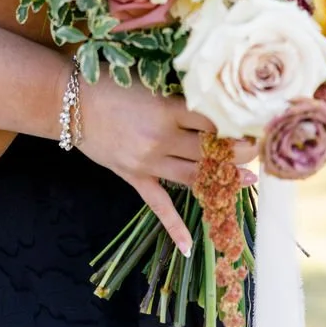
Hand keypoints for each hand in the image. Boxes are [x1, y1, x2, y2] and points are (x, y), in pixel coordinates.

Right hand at [81, 76, 256, 254]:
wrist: (67, 102)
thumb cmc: (108, 82)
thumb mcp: (147, 80)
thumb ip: (177, 91)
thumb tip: (213, 96)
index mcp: (167, 109)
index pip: (214, 121)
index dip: (237, 124)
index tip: (254, 123)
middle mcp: (161, 138)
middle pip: (211, 151)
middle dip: (239, 152)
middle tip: (257, 148)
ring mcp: (147, 162)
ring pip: (195, 177)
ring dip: (224, 181)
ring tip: (249, 180)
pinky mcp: (133, 177)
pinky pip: (158, 206)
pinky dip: (175, 227)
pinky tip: (190, 246)